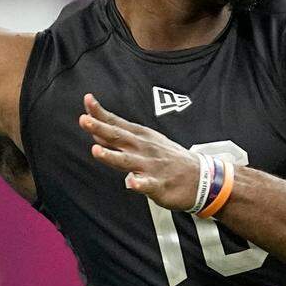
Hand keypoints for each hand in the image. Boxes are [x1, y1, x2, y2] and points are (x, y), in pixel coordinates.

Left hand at [78, 93, 199, 209]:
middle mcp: (143, 149)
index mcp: (140, 137)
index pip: (117, 123)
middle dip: (100, 128)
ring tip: (96, 150)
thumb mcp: (146, 141)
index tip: (87, 100)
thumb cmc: (169, 157)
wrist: (201, 177)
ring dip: (111, 155)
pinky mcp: (159, 185)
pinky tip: (132, 183)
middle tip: (84, 120)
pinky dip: (140, 184)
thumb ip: (120, 138)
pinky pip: (148, 185)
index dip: (101, 113)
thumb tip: (95, 131)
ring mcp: (151, 167)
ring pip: (127, 161)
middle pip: (118, 138)